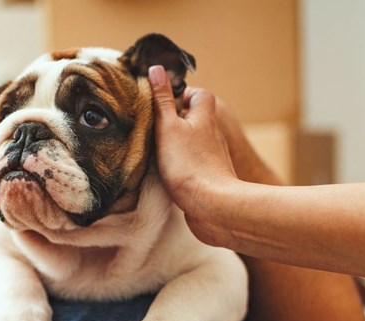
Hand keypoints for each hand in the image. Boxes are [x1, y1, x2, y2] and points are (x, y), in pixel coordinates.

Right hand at [149, 65, 239, 244]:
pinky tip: (166, 172)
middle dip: (173, 119)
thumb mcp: (168, 127)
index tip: (159, 102)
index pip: (196, 93)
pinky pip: (192, 161)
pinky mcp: (208, 175)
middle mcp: (212, 132)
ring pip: (191, 140)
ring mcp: (212, 155)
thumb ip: (161, 100)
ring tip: (155, 149)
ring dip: (175, 143)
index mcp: (205, 114)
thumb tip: (156, 69)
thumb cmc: (189, 165)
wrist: (212, 206)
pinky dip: (180, 163)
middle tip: (152, 126)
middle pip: (192, 117)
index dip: (179, 94)